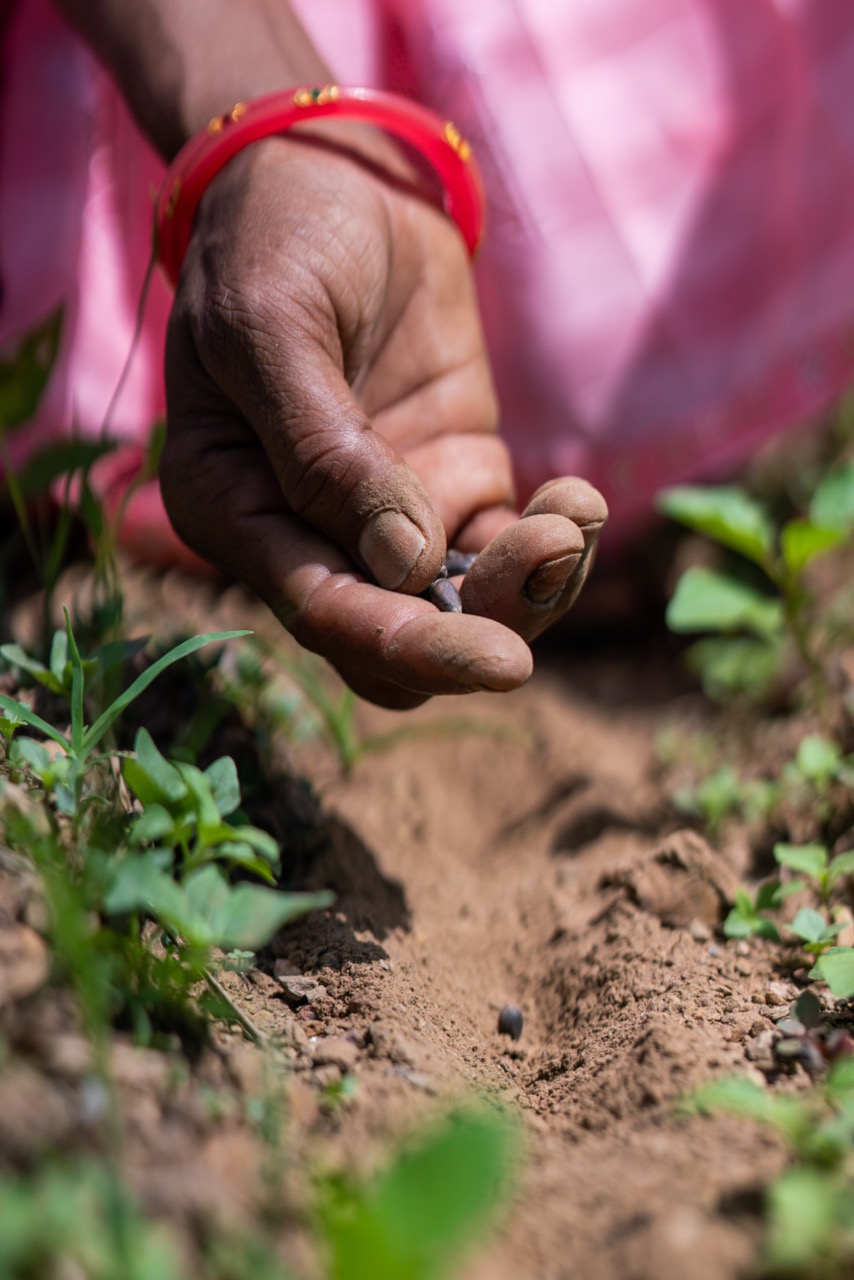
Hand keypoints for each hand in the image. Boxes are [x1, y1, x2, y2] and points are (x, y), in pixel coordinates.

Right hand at [160, 129, 606, 707]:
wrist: (330, 178)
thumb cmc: (272, 241)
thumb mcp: (272, 328)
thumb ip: (326, 452)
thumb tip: (407, 565)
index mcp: (238, 514)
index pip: (325, 613)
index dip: (412, 646)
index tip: (503, 662)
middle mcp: (308, 535)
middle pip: (398, 642)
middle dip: (481, 626)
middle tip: (547, 550)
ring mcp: (389, 514)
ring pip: (465, 608)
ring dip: (533, 583)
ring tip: (573, 508)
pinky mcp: (454, 480)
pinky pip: (509, 549)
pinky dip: (555, 543)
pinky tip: (579, 499)